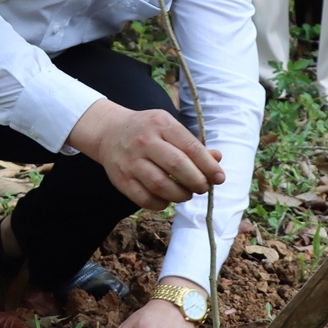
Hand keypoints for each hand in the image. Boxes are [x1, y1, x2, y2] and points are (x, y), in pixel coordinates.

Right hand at [67, 101, 224, 210]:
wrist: (109, 131)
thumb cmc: (147, 130)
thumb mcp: (169, 127)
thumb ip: (192, 143)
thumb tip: (217, 159)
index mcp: (161, 124)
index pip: (190, 147)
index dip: (208, 166)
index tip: (219, 178)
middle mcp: (144, 141)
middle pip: (178, 166)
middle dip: (197, 182)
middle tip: (203, 188)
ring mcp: (131, 161)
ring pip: (161, 185)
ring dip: (181, 195)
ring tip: (186, 194)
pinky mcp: (121, 179)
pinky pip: (145, 199)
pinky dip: (161, 204)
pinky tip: (167, 199)